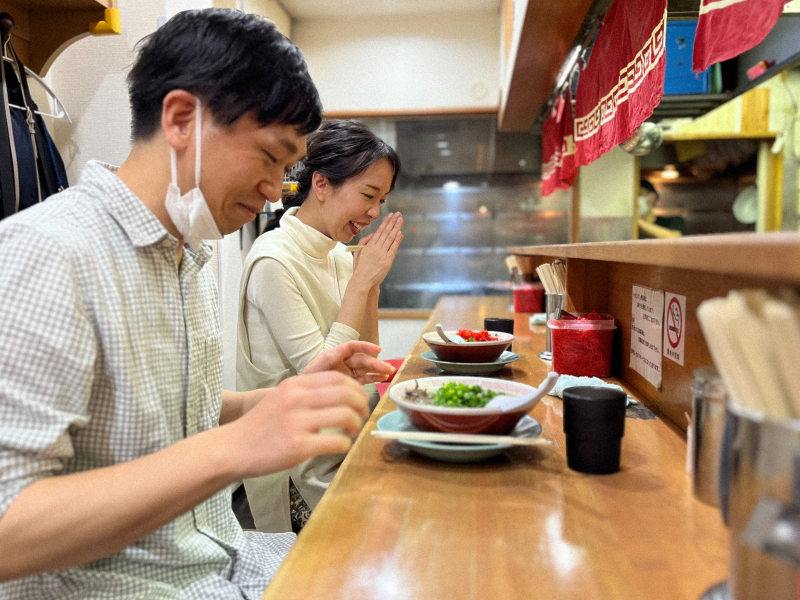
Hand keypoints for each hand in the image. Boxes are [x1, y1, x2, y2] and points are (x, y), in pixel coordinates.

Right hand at [228, 371, 369, 477]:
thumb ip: (308, 393)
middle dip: (362, 405)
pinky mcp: (298, 446)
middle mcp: (297, 399)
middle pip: (346, 394)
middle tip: (363, 415)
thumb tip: (342, 394)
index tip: (361, 399)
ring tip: (352, 432)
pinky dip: (345, 444)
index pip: (338, 378)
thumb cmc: (261, 425)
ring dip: (356, 424)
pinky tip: (341, 446)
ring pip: (345, 415)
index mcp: (295, 385)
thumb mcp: (282, 397)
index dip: (357, 388)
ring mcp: (297, 422)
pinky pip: (335, 441)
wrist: (233, 447)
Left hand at [305, 340, 395, 383]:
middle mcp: (344, 362)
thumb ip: (326, 360)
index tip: (378, 349)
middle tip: (388, 368)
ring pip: (366, 369)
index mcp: (335, 355)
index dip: (365, 347)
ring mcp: (348, 373)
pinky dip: (374, 379)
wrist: (304, 397)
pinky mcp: (350, 383)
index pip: (353, 347)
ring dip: (378, 370)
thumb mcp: (313, 370)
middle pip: (362, 360)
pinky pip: (364, 379)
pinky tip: (382, 378)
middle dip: (375, 363)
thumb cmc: (306, 381)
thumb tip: (339, 351)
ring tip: (389, 373)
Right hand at [351, 212, 402, 289]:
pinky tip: (400, 233)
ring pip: (390, 238)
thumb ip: (364, 242)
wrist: (362, 280)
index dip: (385, 222)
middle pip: (386, 232)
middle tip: (398, 214)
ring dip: (396, 228)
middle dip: (392, 222)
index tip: (390, 215)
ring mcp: (381, 254)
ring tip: (401, 220)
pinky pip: (393, 249)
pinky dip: (397, 241)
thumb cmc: (360, 268)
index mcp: (369, 245)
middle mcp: (375, 248)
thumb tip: (373, 234)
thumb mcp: (358, 253)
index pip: (379, 231)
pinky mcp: (387, 261)